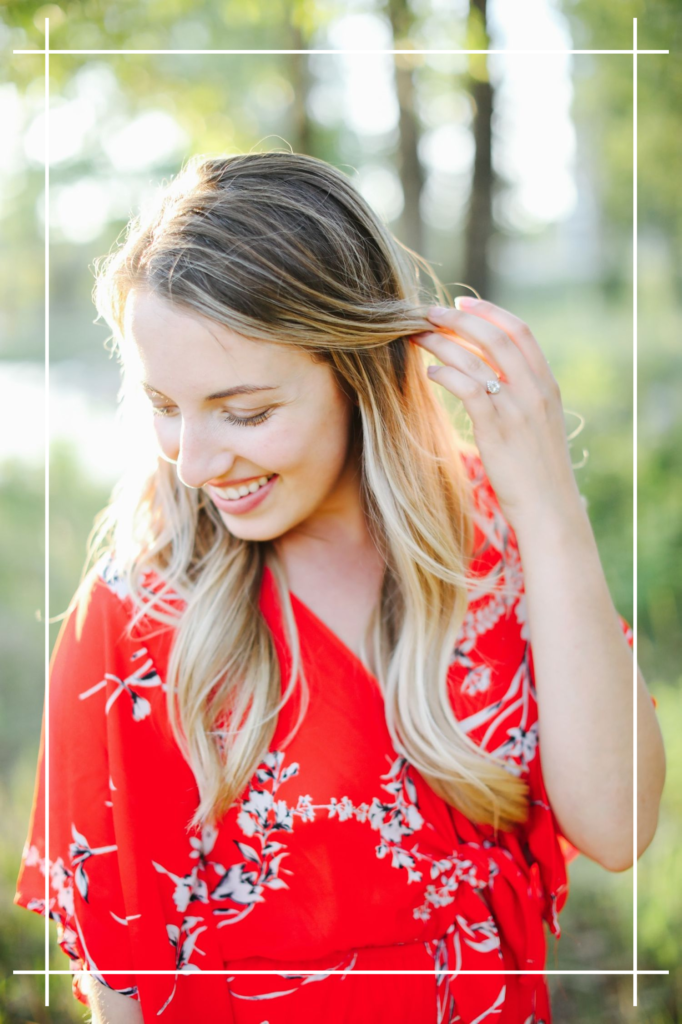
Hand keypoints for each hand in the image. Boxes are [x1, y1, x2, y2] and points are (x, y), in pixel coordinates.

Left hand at [410, 297, 584, 533]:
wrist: (549, 510)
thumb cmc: (538, 473)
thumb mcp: (540, 427)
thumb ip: (523, 399)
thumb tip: (493, 380)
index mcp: (547, 385)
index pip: (520, 331)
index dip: (489, 312)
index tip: (463, 303)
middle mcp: (535, 390)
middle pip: (494, 337)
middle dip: (458, 319)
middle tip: (429, 312)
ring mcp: (517, 408)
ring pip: (476, 358)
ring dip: (442, 343)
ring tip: (417, 338)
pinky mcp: (497, 429)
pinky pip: (467, 388)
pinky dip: (445, 374)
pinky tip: (429, 374)